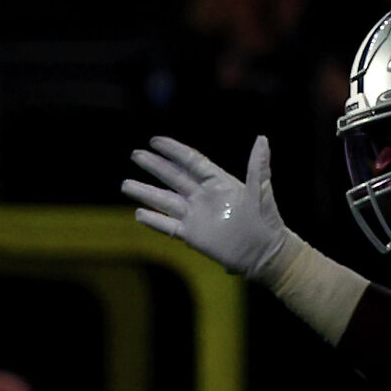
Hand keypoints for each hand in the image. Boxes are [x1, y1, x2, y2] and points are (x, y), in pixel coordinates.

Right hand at [123, 135, 289, 277]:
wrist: (264, 253)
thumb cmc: (266, 220)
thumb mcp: (261, 191)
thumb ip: (257, 166)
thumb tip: (262, 138)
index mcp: (217, 182)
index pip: (191, 162)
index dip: (173, 150)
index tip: (154, 141)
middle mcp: (202, 196)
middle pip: (173, 177)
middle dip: (154, 166)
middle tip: (135, 155)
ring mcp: (195, 215)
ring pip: (165, 201)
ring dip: (145, 192)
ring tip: (125, 184)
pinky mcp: (191, 235)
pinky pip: (168, 226)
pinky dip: (153, 221)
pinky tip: (138, 213)